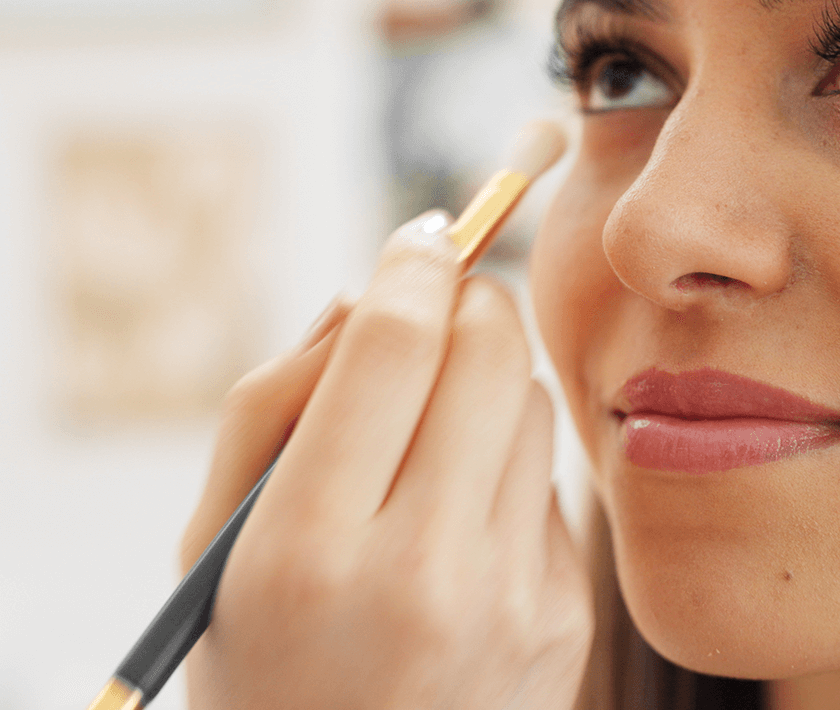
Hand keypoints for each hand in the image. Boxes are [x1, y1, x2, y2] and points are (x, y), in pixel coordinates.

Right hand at [178, 212, 592, 708]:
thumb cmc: (263, 657)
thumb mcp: (217, 543)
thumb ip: (273, 403)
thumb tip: (370, 294)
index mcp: (309, 548)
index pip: (391, 346)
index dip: (413, 265)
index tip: (421, 237)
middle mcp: (424, 572)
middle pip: (490, 350)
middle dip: (468, 302)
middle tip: (436, 309)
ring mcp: (514, 599)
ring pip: (530, 404)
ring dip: (486, 386)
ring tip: (432, 443)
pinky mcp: (567, 617)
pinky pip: (551, 481)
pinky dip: (507, 467)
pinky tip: (462, 522)